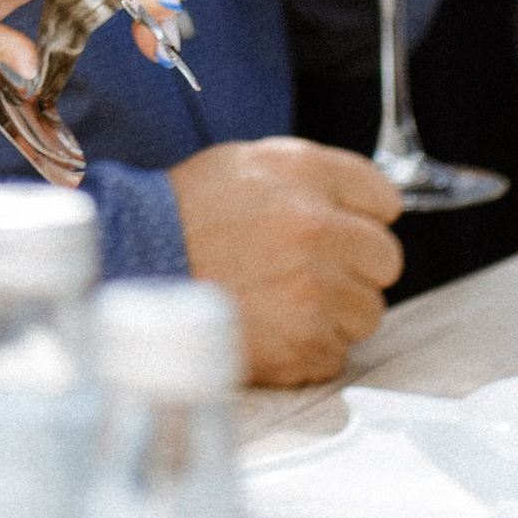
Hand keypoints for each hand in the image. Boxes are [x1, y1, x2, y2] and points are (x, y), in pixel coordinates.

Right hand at [170, 135, 402, 383]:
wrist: (132, 269)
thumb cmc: (185, 217)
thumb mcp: (244, 165)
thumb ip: (311, 179)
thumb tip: (367, 206)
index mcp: (304, 173)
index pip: (384, 199)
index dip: (360, 215)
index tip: (341, 227)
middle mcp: (316, 226)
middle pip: (385, 258)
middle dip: (354, 266)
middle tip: (307, 268)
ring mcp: (314, 289)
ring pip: (367, 311)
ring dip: (334, 310)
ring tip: (281, 298)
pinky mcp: (304, 344)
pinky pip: (337, 352)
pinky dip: (309, 347)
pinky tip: (270, 325)